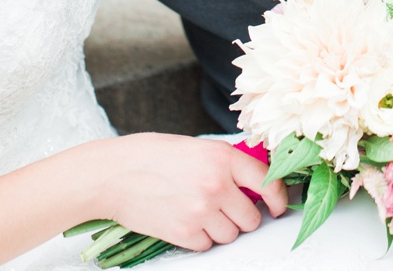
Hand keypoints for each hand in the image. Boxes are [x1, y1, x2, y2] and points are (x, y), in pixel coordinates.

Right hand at [87, 134, 286, 251]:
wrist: (114, 174)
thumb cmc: (152, 156)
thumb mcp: (198, 147)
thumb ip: (228, 164)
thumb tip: (255, 183)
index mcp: (223, 158)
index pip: (268, 182)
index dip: (278, 198)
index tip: (277, 207)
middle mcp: (216, 184)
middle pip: (251, 218)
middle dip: (242, 217)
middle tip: (224, 209)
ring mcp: (201, 210)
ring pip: (231, 235)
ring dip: (220, 229)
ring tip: (198, 212)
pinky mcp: (184, 232)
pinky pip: (207, 246)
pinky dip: (199, 239)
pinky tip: (184, 221)